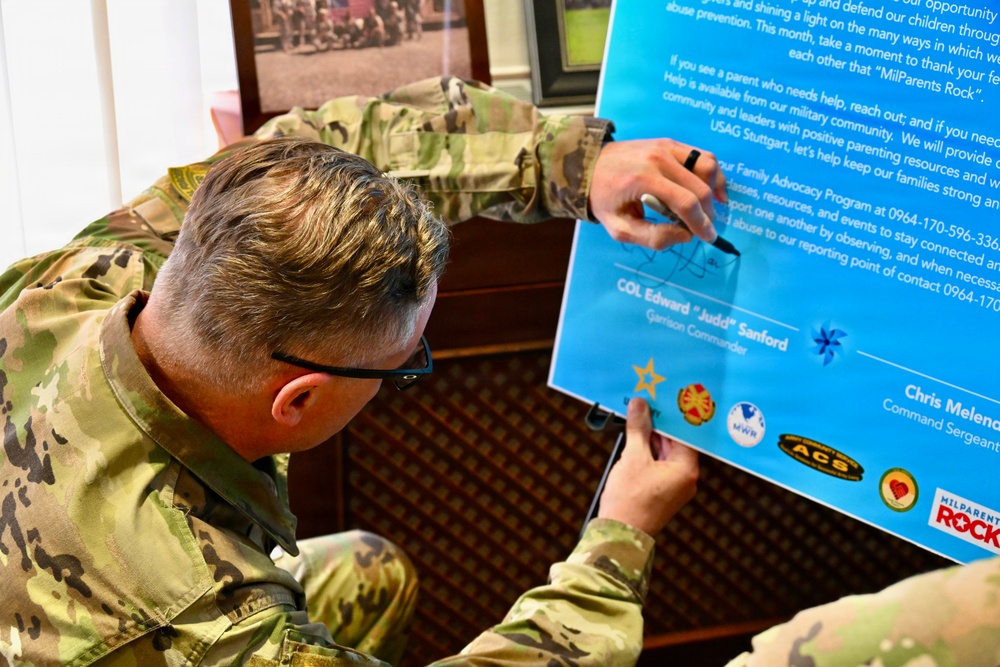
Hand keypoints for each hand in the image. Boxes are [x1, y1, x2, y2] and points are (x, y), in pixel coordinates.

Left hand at [589, 139, 727, 249]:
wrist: (589, 166)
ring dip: (714, 190)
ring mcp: (666, 146)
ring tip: (710, 209)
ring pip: (707, 166)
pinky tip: (713, 190)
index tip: (708, 238)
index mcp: (644, 179)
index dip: (701, 223)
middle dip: (708, 213)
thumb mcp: (619, 228)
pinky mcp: (669, 143)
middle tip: (704, 229)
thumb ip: (652, 237)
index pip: (685, 203)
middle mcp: (658, 158)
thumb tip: (686, 236)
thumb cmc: (604, 199)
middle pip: (699, 188)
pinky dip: (712, 173)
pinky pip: (701, 156)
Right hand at [597, 397, 698, 535]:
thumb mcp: (633, 458)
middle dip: (660, 426)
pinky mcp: (663, 492)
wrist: (619, 534)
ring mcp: (675, 487)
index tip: (662, 402)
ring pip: (666, 455)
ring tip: (638, 420)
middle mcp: (686, 479)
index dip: (672, 417)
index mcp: (687, 470)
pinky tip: (636, 441)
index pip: (684, 435)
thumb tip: (639, 406)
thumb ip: (638, 429)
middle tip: (647, 406)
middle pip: (676, 444)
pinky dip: (649, 454)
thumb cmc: (630, 499)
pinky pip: (659, 466)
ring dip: (652, 439)